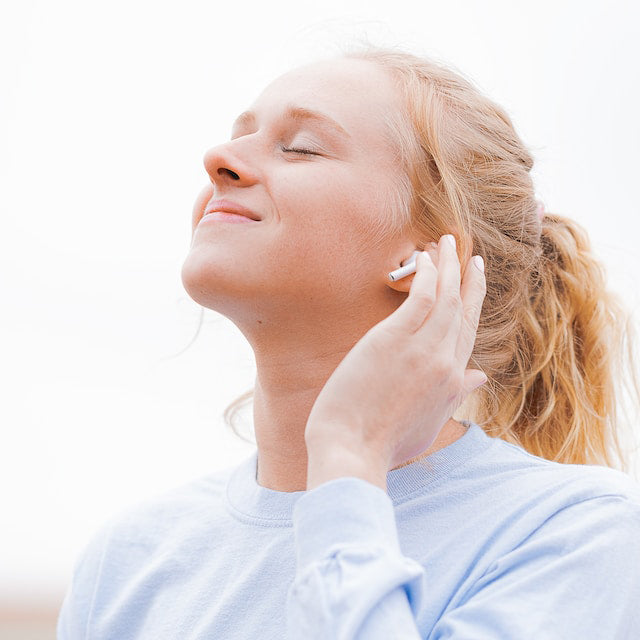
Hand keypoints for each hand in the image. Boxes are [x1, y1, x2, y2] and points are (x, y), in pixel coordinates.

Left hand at [305, 235, 486, 488]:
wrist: (353, 451)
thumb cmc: (384, 442)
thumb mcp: (430, 423)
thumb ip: (456, 396)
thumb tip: (480, 376)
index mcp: (451, 381)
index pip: (468, 332)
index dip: (473, 303)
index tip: (474, 282)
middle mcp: (445, 362)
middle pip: (462, 310)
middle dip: (468, 279)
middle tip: (469, 255)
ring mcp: (423, 350)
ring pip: (445, 297)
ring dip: (448, 266)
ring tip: (446, 241)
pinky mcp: (394, 339)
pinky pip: (421, 298)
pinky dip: (427, 275)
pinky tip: (425, 257)